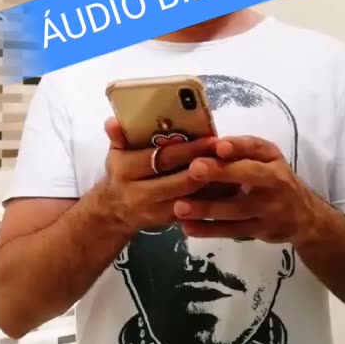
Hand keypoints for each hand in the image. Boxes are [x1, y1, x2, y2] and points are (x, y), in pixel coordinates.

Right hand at [104, 118, 217, 234]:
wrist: (113, 212)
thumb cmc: (120, 174)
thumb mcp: (115, 154)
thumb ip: (118, 137)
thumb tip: (113, 121)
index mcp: (126, 171)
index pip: (160, 159)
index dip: (187, 150)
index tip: (209, 138)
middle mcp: (140, 194)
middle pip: (180, 181)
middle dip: (205, 166)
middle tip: (226, 151)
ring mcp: (156, 212)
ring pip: (191, 199)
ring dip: (212, 184)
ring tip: (230, 166)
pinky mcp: (170, 222)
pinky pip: (195, 210)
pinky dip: (211, 198)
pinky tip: (227, 184)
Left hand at [173, 135, 316, 244]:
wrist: (305, 217)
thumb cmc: (276, 180)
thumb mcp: (268, 159)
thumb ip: (242, 150)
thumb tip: (208, 144)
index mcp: (272, 159)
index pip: (256, 148)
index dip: (238, 147)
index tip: (218, 146)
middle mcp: (274, 182)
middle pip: (248, 176)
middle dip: (221, 173)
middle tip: (194, 170)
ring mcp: (268, 209)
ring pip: (236, 209)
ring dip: (207, 209)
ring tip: (179, 207)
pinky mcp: (260, 231)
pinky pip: (232, 231)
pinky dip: (209, 230)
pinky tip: (188, 227)